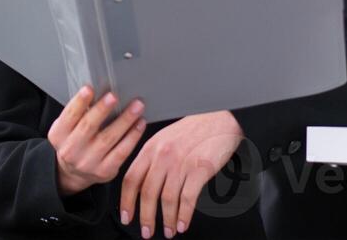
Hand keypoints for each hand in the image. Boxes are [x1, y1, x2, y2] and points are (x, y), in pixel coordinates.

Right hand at [48, 86, 146, 195]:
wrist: (74, 172)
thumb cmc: (74, 140)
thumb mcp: (67, 127)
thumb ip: (78, 112)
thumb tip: (100, 91)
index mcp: (59, 135)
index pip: (69, 116)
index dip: (79, 102)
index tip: (89, 88)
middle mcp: (71, 150)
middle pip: (88, 126)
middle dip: (102, 110)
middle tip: (114, 96)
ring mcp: (88, 163)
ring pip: (108, 138)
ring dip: (124, 120)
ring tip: (136, 106)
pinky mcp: (105, 171)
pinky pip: (121, 152)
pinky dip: (132, 136)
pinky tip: (140, 124)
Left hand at [119, 111, 242, 237]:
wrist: (219, 117)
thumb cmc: (193, 128)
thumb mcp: (165, 137)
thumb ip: (152, 157)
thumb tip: (142, 182)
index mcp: (151, 147)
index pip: (131, 178)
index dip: (127, 201)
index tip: (127, 216)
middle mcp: (163, 155)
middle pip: (147, 192)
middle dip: (145, 217)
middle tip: (147, 232)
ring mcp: (181, 163)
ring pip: (167, 199)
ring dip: (166, 220)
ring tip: (168, 231)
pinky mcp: (199, 170)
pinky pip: (188, 199)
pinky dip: (184, 215)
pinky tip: (183, 224)